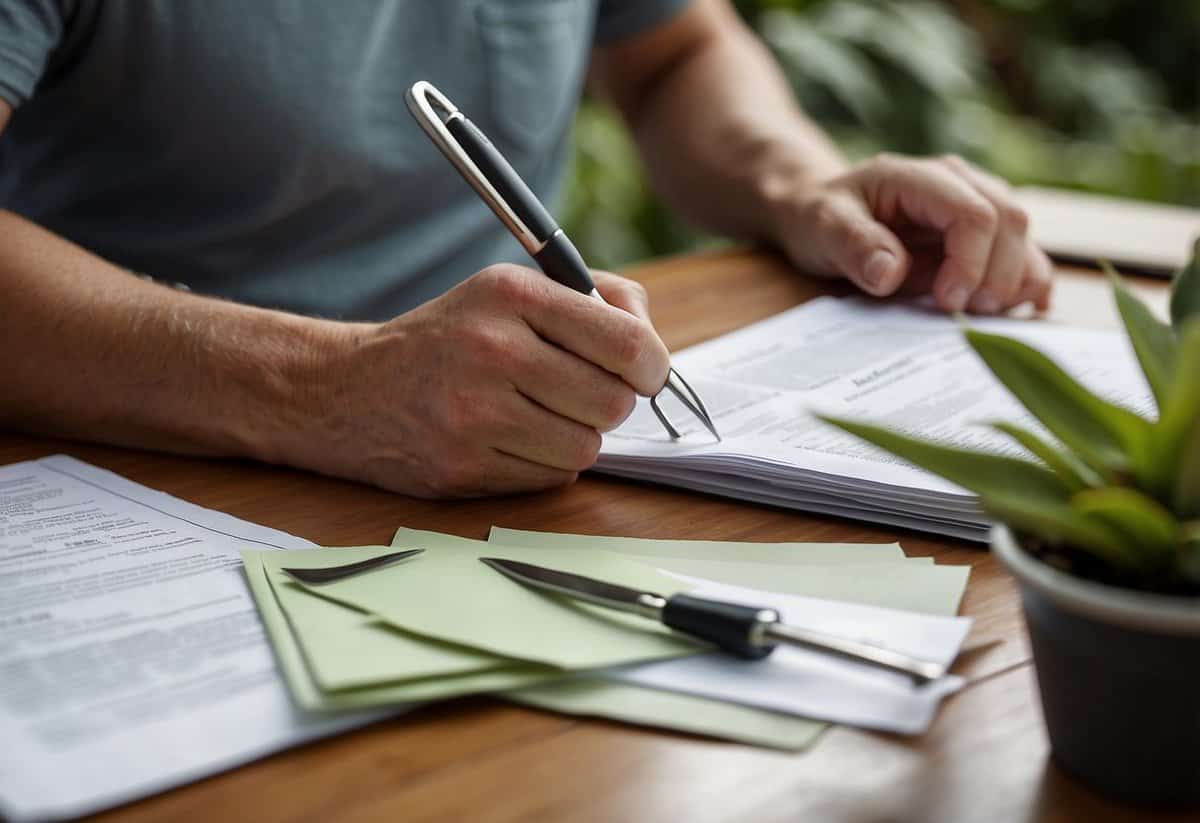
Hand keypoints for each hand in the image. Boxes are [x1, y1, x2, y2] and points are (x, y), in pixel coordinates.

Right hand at [297, 265, 669, 497]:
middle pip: (612, 403)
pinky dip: (544, 464)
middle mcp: (491, 350)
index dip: (651, 365)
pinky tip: (509, 439)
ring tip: (538, 415)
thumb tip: (652, 344)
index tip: (644, 372)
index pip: (625, 342)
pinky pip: (550, 478)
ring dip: (575, 437)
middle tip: (580, 393)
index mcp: (510, 295)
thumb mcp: (508, 291)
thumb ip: (594, 301)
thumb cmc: (448, 339)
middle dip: (609, 403)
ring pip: (585, 448)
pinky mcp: (462, 467)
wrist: (346, 390)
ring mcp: (473, 415)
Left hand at [769, 153, 1052, 313]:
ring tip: (981, 316)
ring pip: (1026, 240)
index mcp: (922, 178)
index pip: (975, 214)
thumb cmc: (821, 218)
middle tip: (964, 316)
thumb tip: (888, 273)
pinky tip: (1015, 314)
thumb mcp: (822, 228)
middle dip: (998, 277)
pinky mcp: (985, 236)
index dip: (971, 263)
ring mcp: (978, 206)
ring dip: (1016, 285)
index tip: (946, 302)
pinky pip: (1025, 258)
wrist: (820, 214)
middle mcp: (961, 184)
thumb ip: (854, 245)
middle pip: (1012, 222)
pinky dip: (1027, 288)